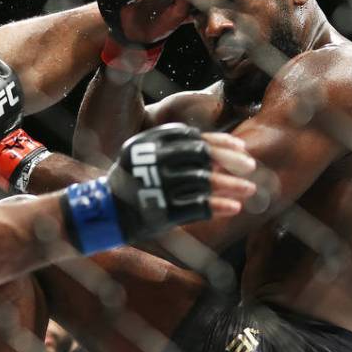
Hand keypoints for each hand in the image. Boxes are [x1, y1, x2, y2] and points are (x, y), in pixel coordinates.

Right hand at [63, 125, 255, 253]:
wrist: (100, 215)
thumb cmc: (131, 185)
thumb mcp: (145, 159)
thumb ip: (177, 152)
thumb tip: (225, 149)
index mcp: (145, 144)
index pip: (190, 136)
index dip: (218, 141)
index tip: (240, 147)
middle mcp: (148, 162)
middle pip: (198, 154)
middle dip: (229, 160)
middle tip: (251, 166)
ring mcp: (152, 187)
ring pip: (200, 181)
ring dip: (229, 185)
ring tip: (249, 189)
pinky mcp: (156, 213)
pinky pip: (194, 207)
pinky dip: (216, 207)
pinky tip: (233, 208)